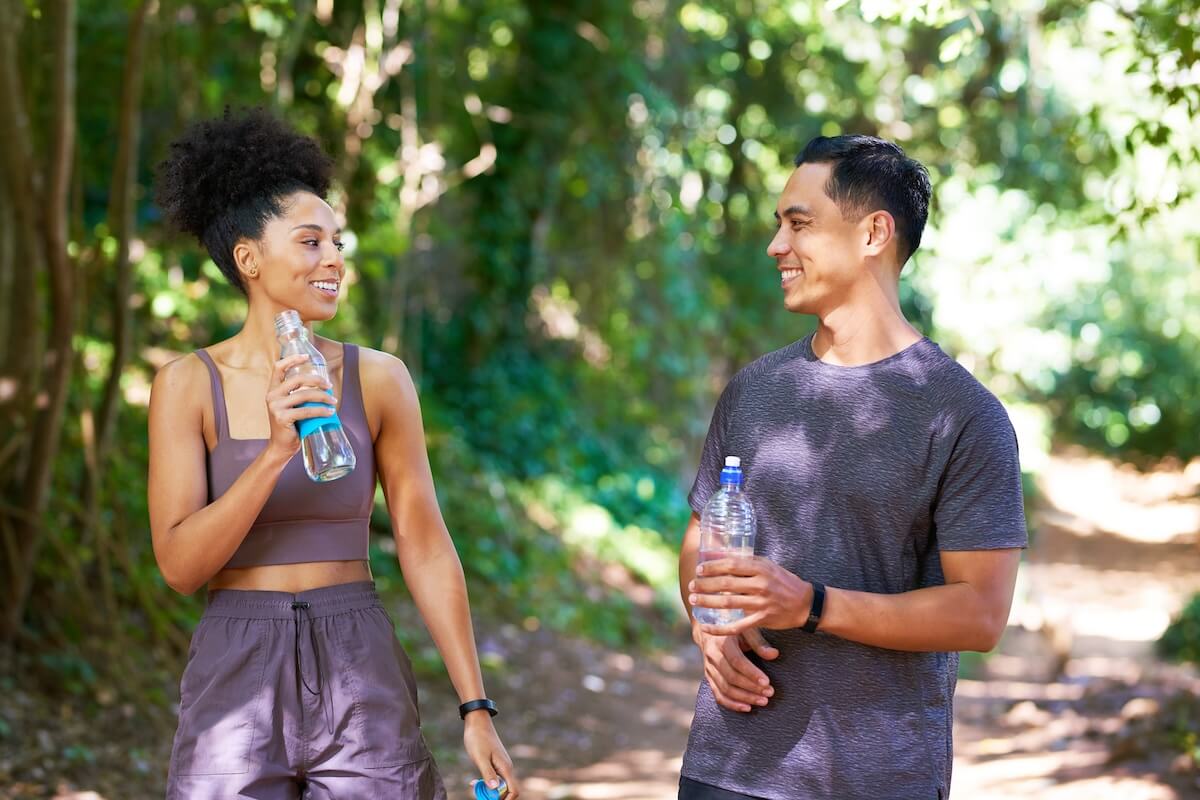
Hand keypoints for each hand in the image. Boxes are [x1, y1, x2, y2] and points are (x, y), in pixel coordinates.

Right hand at [264, 353, 334, 458]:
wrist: (281, 446)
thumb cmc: (291, 425)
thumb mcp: (291, 406)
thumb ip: (299, 394)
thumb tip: (324, 384)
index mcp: (273, 390)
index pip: (278, 367)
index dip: (292, 359)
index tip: (307, 356)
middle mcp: (272, 396)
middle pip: (298, 379)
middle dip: (317, 380)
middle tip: (330, 386)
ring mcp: (276, 407)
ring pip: (305, 395)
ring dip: (323, 397)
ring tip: (333, 401)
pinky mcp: (282, 418)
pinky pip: (306, 411)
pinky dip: (321, 411)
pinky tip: (330, 412)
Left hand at [463, 712, 519, 797]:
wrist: (477, 722)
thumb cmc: (478, 738)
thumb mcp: (480, 758)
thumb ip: (488, 774)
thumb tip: (495, 789)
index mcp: (505, 768)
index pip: (513, 790)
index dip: (504, 799)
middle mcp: (506, 768)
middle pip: (505, 790)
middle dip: (493, 796)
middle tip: (478, 793)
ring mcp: (501, 765)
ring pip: (498, 785)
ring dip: (487, 790)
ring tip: (474, 785)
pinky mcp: (495, 763)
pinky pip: (493, 778)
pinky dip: (485, 783)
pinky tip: (474, 781)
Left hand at [689, 556, 812, 635]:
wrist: (805, 603)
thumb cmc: (783, 581)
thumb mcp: (768, 565)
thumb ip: (747, 562)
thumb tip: (721, 555)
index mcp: (761, 568)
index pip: (731, 565)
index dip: (712, 567)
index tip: (699, 569)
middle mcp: (760, 584)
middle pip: (726, 584)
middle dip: (705, 584)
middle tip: (692, 585)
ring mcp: (761, 603)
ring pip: (728, 603)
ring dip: (707, 602)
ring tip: (693, 599)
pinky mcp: (762, 620)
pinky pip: (737, 626)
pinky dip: (719, 628)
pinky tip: (706, 627)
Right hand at [693, 624, 778, 712]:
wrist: (710, 630)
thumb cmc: (733, 628)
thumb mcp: (746, 629)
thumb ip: (759, 642)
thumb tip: (774, 654)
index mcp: (722, 641)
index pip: (736, 661)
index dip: (751, 673)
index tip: (767, 682)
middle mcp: (712, 656)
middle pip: (731, 677)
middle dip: (751, 687)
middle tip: (769, 693)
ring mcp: (709, 668)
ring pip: (725, 688)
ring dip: (745, 697)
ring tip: (763, 701)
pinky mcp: (709, 678)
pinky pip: (718, 695)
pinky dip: (732, 704)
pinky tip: (747, 708)